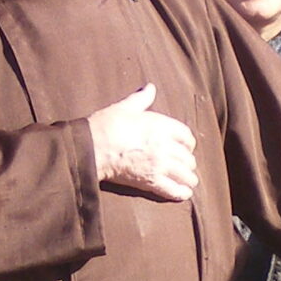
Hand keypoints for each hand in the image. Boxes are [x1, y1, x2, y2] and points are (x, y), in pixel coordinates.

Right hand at [87, 84, 198, 201]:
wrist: (93, 148)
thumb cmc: (107, 125)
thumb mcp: (125, 107)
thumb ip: (141, 98)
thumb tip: (150, 87)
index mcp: (161, 126)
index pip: (186, 136)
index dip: (188, 143)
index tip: (186, 147)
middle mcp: (165, 146)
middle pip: (188, 158)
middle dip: (187, 162)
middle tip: (184, 166)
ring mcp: (160, 165)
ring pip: (185, 175)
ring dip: (188, 178)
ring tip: (188, 181)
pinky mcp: (151, 182)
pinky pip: (174, 190)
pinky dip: (181, 193)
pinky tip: (184, 193)